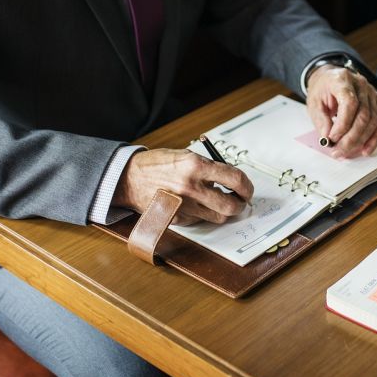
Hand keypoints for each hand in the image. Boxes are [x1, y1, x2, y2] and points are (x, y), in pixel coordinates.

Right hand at [112, 149, 253, 225]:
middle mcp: (191, 187)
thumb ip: (210, 167)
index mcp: (195, 166)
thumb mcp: (186, 156)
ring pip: (218, 217)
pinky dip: (204, 214)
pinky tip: (197, 204)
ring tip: (218, 200)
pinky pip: (201, 220)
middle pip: (230, 206)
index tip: (247, 188)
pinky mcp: (177, 218)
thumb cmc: (158, 164)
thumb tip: (233, 180)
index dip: (246, 186)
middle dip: (240, 204)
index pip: (235, 179)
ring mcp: (183, 206)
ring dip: (223, 210)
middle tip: (240, 200)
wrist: (129, 178)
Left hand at [306, 64, 376, 158]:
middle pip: (363, 115)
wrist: (329, 80)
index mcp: (342, 80)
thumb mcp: (314, 104)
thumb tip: (328, 139)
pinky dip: (374, 139)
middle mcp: (361, 84)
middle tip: (339, 151)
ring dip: (361, 141)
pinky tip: (365, 149)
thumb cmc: (322, 90)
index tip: (332, 138)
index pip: (349, 103)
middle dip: (351, 138)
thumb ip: (321, 121)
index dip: (342, 124)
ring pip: (373, 121)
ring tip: (347, 152)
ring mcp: (372, 92)